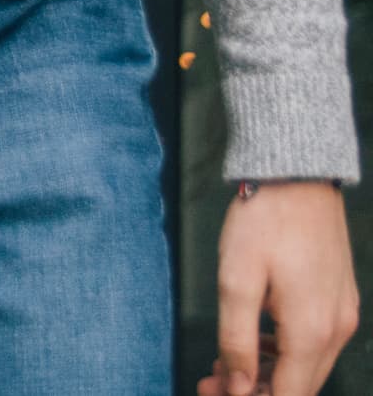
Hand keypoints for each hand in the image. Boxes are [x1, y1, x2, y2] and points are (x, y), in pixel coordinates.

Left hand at [207, 180, 355, 395]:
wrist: (298, 177)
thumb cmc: (264, 222)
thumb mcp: (236, 280)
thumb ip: (236, 339)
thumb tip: (236, 386)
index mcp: (312, 331)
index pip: (289, 395)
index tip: (211, 390)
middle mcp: (337, 330)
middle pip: (300, 386)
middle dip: (255, 390)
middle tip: (209, 379)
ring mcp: (342, 315)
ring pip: (308, 366)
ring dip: (268, 373)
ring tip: (223, 362)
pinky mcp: (338, 300)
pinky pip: (314, 343)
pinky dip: (283, 351)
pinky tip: (252, 341)